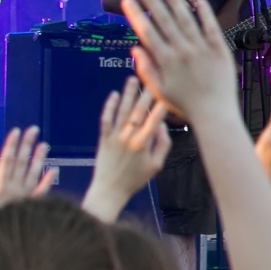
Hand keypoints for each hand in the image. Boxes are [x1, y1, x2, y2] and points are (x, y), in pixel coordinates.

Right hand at [0, 127, 54, 231]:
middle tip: (34, 129)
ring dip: (39, 158)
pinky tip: (54, 170)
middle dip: (27, 144)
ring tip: (45, 144)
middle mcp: (15, 190)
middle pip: (22, 162)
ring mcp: (27, 199)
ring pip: (34, 173)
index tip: (16, 130)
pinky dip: (48, 180)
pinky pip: (43, 192)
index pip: (6, 160)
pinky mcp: (35, 209)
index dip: (11, 144)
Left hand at [83, 78, 171, 219]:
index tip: (167, 91)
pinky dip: (110, 106)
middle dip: (147, 93)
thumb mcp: (157, 165)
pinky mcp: (103, 138)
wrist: (110, 190)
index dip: (162, 103)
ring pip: (122, 110)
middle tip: (152, 78)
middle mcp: (128, 136)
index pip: (155, 118)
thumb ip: (163, 144)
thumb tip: (162, 126)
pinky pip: (106, 118)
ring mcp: (114, 136)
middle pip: (139, 110)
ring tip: (132, 79)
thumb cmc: (135, 180)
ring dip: (128, 93)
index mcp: (144, 143)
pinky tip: (114, 95)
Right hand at [120, 0, 238, 119]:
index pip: (147, 31)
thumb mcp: (159, 91)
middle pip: (164, 20)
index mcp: (165, 61)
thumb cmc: (185, 105)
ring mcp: (202, 49)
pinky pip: (211, 27)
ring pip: (187, 20)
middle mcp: (182, 51)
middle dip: (152, 1)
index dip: (136, 14)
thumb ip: (146, 69)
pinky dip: (205, 13)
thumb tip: (135, 48)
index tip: (128, 0)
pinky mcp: (220, 49)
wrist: (214, 112)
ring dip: (176, 2)